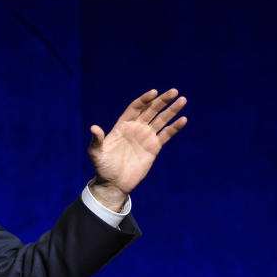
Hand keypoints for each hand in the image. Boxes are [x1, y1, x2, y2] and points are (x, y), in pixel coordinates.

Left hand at [87, 88, 186, 210]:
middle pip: (151, 110)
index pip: (135, 108)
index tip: (154, 92)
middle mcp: (136, 128)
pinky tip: (183, 120)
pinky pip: (166, 135)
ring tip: (182, 100)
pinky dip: (174, 128)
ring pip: (161, 120)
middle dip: (162, 101)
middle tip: (174, 92)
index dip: (144, 100)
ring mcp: (146, 137)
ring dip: (171, 110)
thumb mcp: (96, 154)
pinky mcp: (154, 147)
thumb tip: (93, 128)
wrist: (114, 184)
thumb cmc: (103, 168)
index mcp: (122, 126)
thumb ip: (97, 140)